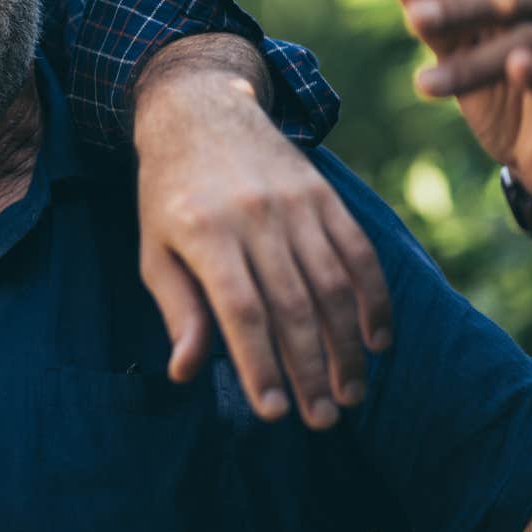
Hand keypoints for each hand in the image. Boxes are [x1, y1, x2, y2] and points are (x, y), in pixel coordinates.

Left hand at [135, 75, 390, 429]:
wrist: (202, 110)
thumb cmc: (170, 194)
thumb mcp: (154, 249)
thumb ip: (178, 310)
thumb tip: (186, 372)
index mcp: (204, 231)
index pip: (241, 311)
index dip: (261, 365)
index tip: (275, 413)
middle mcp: (254, 216)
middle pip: (293, 306)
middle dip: (311, 370)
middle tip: (322, 420)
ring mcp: (295, 204)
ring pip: (333, 285)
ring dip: (347, 346)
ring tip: (351, 395)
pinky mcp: (325, 195)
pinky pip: (359, 253)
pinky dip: (374, 300)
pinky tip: (378, 341)